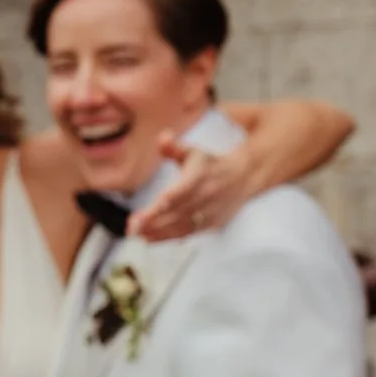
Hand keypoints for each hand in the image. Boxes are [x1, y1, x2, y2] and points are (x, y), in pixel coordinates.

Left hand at [129, 133, 254, 241]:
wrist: (244, 177)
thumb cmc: (210, 164)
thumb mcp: (193, 151)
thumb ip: (174, 148)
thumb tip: (162, 138)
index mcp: (200, 176)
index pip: (182, 190)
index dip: (166, 201)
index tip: (149, 209)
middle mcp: (206, 195)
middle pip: (177, 211)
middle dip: (153, 220)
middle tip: (131, 226)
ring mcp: (210, 212)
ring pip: (181, 225)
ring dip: (157, 231)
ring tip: (135, 233)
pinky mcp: (212, 224)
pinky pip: (188, 232)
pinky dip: (168, 237)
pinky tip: (149, 238)